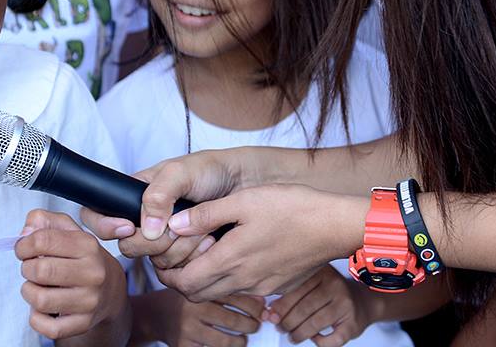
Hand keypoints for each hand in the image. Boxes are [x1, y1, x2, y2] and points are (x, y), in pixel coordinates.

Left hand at [15, 209, 127, 340]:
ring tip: (36, 286)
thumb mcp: (68, 230)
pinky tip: (42, 308)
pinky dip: (36, 318)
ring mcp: (89, 300)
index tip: (23, 249)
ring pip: (40, 300)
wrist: (111, 291)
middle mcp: (92, 272)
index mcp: (87, 245)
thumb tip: (25, 233)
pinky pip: (46, 326)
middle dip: (26, 268)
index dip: (23, 244)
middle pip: (39, 270)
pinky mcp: (83, 323)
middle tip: (31, 268)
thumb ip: (43, 221)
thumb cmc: (82, 258)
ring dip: (29, 292)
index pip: (43, 240)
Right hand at [80, 148, 254, 267]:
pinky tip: (209, 242)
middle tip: (177, 225)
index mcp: (135, 196)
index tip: (127, 227)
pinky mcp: (184, 258)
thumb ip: (158, 194)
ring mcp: (164, 242)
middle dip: (154, 240)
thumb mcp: (182, 171)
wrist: (247, 186)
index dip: (104, 226)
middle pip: (127, 246)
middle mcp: (145, 221)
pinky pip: (177, 272)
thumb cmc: (212, 170)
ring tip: (201, 229)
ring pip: (154, 262)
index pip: (97, 214)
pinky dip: (194, 258)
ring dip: (180, 248)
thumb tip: (145, 229)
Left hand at [153, 185, 366, 302]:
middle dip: (180, 279)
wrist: (333, 225)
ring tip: (203, 251)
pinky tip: (233, 252)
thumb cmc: (292, 208)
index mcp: (230, 260)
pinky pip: (241, 289)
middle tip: (176, 256)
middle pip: (197, 294)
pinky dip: (227, 278)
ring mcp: (260, 286)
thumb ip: (206, 214)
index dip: (166, 273)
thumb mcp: (243, 201)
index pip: (184, 283)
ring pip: (219, 293)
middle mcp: (242, 280)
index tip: (162, 256)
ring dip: (204, 279)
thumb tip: (174, 223)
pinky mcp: (274, 285)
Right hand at [161, 288, 265, 346]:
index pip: (235, 298)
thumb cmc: (186, 301)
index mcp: (202, 291)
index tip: (262, 310)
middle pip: (232, 321)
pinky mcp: (183, 346)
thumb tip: (261, 302)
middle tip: (255, 326)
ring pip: (224, 342)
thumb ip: (228, 292)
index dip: (254, 306)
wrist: (155, 315)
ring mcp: (188, 330)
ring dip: (239, 342)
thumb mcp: (203, 290)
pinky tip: (227, 346)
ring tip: (243, 340)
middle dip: (250, 325)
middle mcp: (194, 310)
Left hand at [265, 267, 372, 345]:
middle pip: (304, 307)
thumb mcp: (315, 285)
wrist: (364, 302)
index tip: (271, 315)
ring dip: (299, 334)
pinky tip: (314, 339)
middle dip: (288, 321)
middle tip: (280, 328)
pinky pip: (331, 339)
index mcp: (323, 273)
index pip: (297, 290)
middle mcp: (336, 286)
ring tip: (292, 337)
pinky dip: (319, 342)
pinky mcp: (352, 324)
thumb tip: (270, 312)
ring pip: (315, 323)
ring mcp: (345, 305)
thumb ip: (294, 293)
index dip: (281, 305)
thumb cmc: (332, 294)